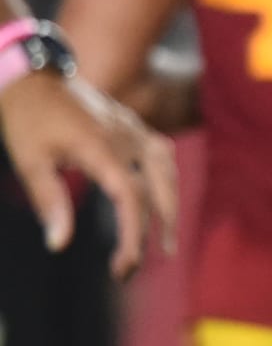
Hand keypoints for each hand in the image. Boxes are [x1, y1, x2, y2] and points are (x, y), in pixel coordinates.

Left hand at [0, 72, 177, 277]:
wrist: (35, 80)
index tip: (123, 265)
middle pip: (158, 186)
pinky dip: (167, 180)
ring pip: (167, 170)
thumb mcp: (30, 163)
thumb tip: (58, 245)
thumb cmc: (28, 123)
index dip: (133, 233)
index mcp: (101, 147)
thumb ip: (49, 201)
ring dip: (170, 205)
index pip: (130, 195)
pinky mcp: (133, 126)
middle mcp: (126, 137)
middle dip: (157, 228)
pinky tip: (164, 197)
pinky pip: (161, 155)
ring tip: (166, 239)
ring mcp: (133, 129)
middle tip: (144, 264)